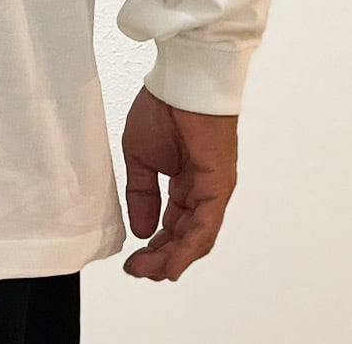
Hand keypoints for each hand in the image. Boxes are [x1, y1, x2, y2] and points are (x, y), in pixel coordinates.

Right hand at [120, 84, 237, 281]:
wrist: (180, 80)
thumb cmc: (163, 107)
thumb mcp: (141, 157)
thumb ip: (143, 194)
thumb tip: (142, 229)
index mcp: (184, 183)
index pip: (172, 225)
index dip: (152, 245)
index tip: (132, 260)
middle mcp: (202, 191)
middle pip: (184, 236)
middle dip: (160, 257)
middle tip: (138, 270)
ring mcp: (213, 190)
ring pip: (196, 237)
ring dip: (173, 259)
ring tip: (150, 271)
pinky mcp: (219, 186)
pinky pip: (205, 225)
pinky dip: (189, 248)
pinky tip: (172, 264)